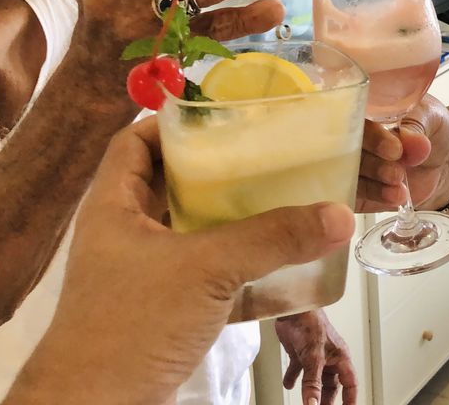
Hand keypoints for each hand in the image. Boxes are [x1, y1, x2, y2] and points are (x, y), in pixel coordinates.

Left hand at [4, 117, 354, 404]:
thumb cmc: (123, 333)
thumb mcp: (205, 271)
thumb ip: (271, 239)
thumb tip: (335, 215)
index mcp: (114, 207)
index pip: (134, 142)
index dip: (172, 123)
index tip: (219, 115)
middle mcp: (125, 235)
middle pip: (173, 184)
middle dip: (218, 171)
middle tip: (262, 155)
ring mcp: (142, 276)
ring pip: (192, 232)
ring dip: (232, 221)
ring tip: (278, 200)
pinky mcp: (161, 313)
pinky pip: (205, 277)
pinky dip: (237, 269)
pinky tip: (274, 266)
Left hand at [274, 310, 357, 404]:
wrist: (292, 309)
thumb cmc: (311, 323)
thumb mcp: (314, 359)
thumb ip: (312, 384)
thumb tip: (312, 404)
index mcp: (340, 357)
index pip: (350, 383)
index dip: (350, 399)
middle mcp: (329, 357)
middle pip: (332, 385)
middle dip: (326, 400)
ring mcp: (314, 356)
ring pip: (316, 380)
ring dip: (311, 392)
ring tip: (308, 404)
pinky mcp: (301, 353)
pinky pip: (299, 371)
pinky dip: (294, 379)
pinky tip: (289, 385)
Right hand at [355, 95, 448, 211]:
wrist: (448, 161)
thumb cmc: (435, 129)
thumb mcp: (431, 118)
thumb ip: (417, 126)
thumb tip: (409, 137)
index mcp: (365, 111)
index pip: (354, 120)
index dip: (371, 136)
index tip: (395, 149)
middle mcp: (353, 138)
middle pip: (345, 152)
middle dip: (372, 164)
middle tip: (397, 173)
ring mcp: (355, 165)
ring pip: (350, 177)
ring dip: (374, 185)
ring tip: (401, 188)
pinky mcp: (360, 190)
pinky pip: (358, 197)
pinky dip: (376, 198)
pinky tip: (396, 197)